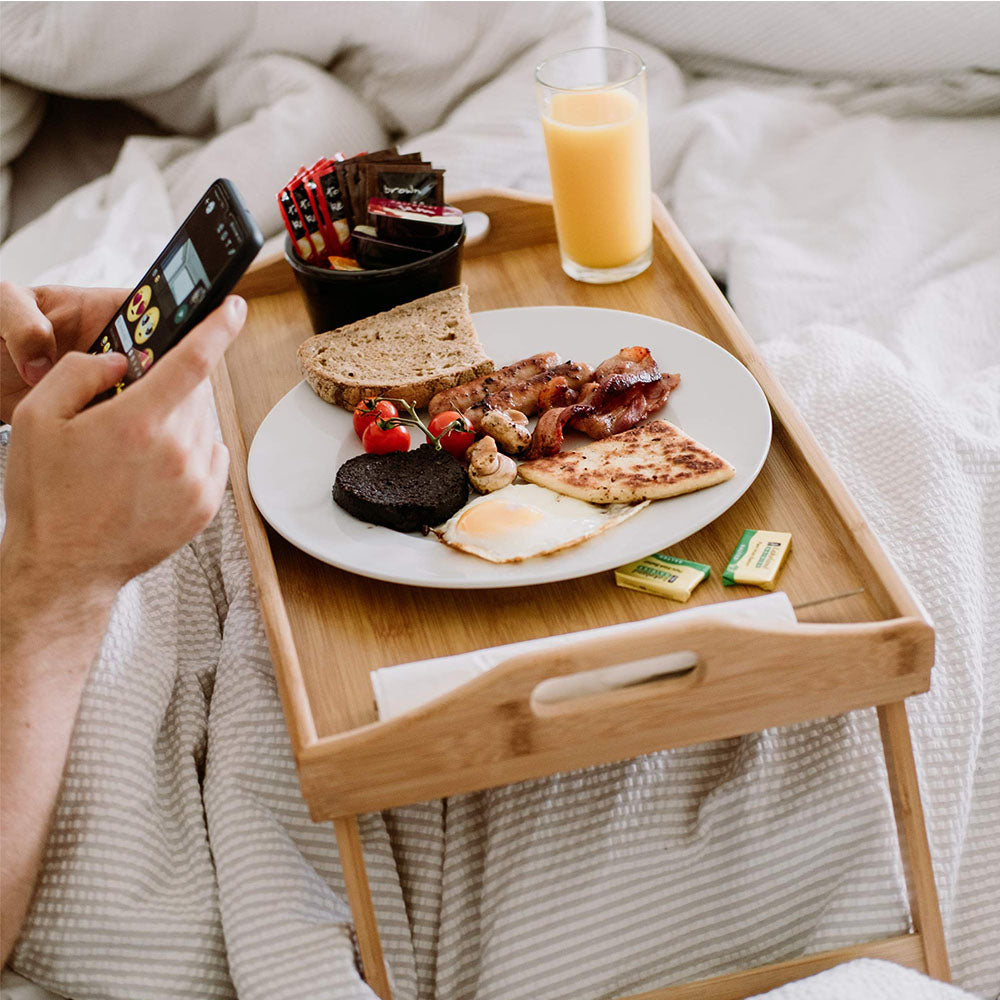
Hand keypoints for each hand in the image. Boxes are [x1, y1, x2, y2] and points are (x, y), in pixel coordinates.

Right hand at [1, 295, 246, 605]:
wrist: (65, 568)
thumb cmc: (47, 496)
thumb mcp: (37, 419)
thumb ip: (79, 372)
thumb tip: (120, 361)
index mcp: (138, 422)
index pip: (193, 359)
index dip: (217, 327)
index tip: (234, 307)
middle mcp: (178, 451)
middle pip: (194, 393)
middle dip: (168, 387)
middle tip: (129, 408)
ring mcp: (197, 482)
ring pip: (203, 424)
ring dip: (178, 420)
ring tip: (133, 449)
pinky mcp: (207, 506)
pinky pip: (210, 456)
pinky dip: (190, 450)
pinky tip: (152, 468)